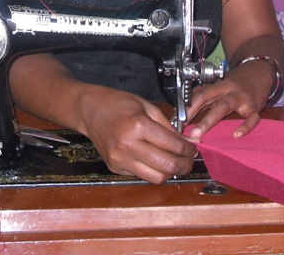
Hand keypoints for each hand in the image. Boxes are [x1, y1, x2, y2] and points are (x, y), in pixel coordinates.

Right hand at [76, 86, 197, 184]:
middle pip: (167, 166)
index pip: (173, 146)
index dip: (188, 149)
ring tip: (174, 163)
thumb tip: (188, 142)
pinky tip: (155, 160)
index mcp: (138, 126)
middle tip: (189, 160)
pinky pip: (140, 176)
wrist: (90, 110)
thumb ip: (169, 127)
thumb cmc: (117, 104)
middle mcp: (127, 145)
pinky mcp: (115, 167)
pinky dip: (152, 171)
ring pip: (155, 178)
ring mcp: (120, 159)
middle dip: (184, 165)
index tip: (193, 149)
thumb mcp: (147, 107)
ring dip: (170, 173)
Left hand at [183, 58, 274, 141]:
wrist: (260, 71)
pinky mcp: (255, 106)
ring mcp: (241, 97)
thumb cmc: (238, 81)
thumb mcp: (220, 85)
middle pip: (206, 96)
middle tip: (180, 126)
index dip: (185, 106)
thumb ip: (206, 95)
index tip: (174, 119)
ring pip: (224, 106)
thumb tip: (185, 109)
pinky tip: (236, 135)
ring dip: (208, 120)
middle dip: (191, 111)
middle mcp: (227, 89)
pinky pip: (252, 117)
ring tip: (198, 133)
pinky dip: (245, 127)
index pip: (197, 93)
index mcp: (217, 85)